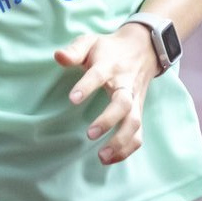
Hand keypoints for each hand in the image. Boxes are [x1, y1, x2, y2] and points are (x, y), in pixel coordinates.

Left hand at [53, 24, 158, 164]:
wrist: (143, 48)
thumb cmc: (108, 48)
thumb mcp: (90, 41)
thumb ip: (74, 50)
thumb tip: (58, 56)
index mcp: (109, 65)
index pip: (98, 76)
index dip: (86, 87)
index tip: (72, 100)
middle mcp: (125, 84)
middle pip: (122, 104)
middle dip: (108, 120)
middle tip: (90, 134)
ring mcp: (135, 99)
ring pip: (134, 122)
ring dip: (120, 141)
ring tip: (102, 156)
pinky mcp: (139, 110)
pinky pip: (139, 132)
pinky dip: (129, 148)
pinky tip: (112, 159)